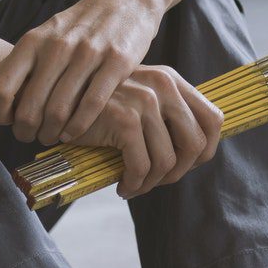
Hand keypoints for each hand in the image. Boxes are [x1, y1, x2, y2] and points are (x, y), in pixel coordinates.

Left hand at [0, 0, 161, 145]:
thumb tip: (4, 100)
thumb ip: (28, 62)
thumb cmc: (82, 25)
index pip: (1, 86)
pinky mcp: (117, 62)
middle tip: (30, 137)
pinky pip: (91, 104)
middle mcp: (57, 46)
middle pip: (29, 106)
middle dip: (25, 131)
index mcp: (33, 40)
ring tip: (51, 138)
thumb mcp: (47, 35)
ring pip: (59, 109)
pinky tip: (72, 133)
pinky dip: (78, 127)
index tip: (6, 122)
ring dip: (51, 133)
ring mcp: (88, 53)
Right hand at [62, 65, 224, 197]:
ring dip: (152, 184)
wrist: (54, 97)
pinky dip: (134, 184)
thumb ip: (167, 115)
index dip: (205, 151)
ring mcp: (143, 101)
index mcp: (171, 80)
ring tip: (135, 186)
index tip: (184, 166)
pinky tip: (122, 186)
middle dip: (178, 173)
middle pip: (196, 145)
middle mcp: (162, 86)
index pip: (214, 119)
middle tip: (156, 182)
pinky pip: (142, 167)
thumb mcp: (138, 99)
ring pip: (167, 162)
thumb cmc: (96, 106)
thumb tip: (194, 156)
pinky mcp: (123, 119)